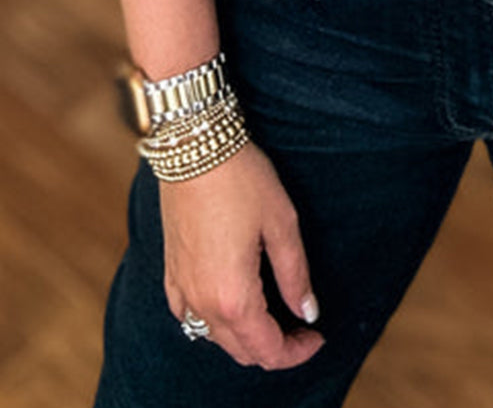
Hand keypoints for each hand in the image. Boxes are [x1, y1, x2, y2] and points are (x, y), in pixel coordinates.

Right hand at [161, 141, 324, 369]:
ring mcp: (181, 288)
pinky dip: (213, 323)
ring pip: (214, 338)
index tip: (317, 335)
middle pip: (241, 351)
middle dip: (275, 348)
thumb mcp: (282, 223)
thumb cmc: (242, 179)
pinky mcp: (170, 272)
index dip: (297, 351)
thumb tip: (308, 312)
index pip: (268, 350)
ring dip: (245, 337)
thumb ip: (295, 275)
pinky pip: (189, 317)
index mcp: (234, 296)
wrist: (193, 146)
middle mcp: (202, 302)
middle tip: (301, 326)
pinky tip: (231, 305)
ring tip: (273, 316)